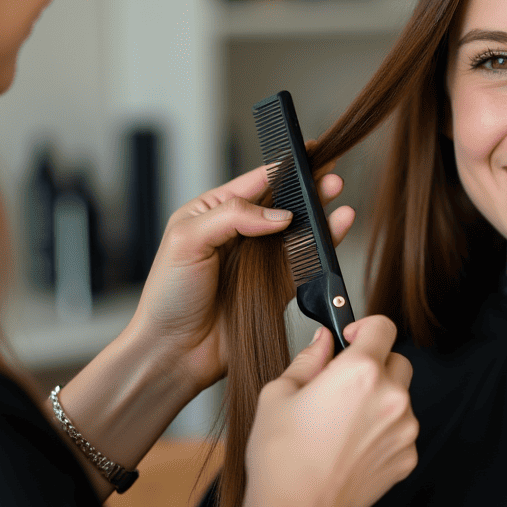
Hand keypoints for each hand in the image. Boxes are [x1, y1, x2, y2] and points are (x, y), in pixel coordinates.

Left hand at [125, 164, 354, 391]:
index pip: (253, 183)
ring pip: (296, 232)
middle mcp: (236, 235)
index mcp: (211, 214)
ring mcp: (257, 263)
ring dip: (319, 216)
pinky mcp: (274, 290)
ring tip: (339, 197)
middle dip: (307, 189)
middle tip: (331, 175)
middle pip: (281, 205)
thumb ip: (233, 217)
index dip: (282, 168)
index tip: (308, 154)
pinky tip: (336, 231)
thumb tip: (280, 214)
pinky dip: (322, 248)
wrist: (174, 352)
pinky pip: (304, 264)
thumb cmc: (168, 296)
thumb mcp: (187, 240)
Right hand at [243, 315, 418, 506]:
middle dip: (375, 365)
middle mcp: (391, 396)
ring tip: (343, 424)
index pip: (383, 326)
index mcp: (360, 371)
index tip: (352, 337)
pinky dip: (383, 432)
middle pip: (398, 361)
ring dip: (380, 400)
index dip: (365, 326)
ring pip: (401, 398)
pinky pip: (401, 431)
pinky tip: (351, 447)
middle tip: (344, 384)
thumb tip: (323, 341)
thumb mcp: (279, 395)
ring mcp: (404, 429)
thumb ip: (308, 359)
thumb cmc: (281, 457)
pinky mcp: (407, 457)